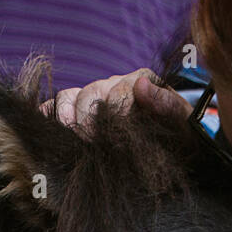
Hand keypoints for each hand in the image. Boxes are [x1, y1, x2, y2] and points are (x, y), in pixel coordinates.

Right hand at [45, 69, 189, 130]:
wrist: (171, 149)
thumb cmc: (178, 138)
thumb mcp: (183, 124)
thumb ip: (167, 104)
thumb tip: (141, 86)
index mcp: (140, 82)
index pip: (119, 90)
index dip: (116, 113)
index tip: (117, 139)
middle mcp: (114, 85)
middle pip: (91, 92)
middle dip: (90, 118)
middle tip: (92, 143)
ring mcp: (93, 96)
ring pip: (70, 96)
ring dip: (68, 116)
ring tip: (73, 138)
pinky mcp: (77, 109)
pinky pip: (56, 104)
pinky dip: (48, 114)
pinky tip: (50, 130)